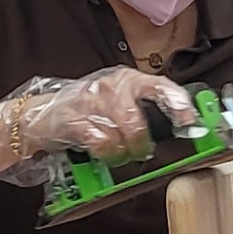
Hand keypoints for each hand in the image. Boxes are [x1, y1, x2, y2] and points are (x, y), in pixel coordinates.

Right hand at [0, 68, 196, 166]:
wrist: (41, 115)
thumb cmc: (90, 111)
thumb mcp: (121, 102)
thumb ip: (148, 110)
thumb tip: (186, 126)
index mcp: (130, 80)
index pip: (161, 87)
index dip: (179, 105)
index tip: (191, 123)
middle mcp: (112, 86)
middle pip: (137, 119)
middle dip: (140, 142)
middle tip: (140, 150)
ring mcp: (91, 101)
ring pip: (119, 134)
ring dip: (121, 150)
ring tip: (115, 151)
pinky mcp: (74, 120)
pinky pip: (100, 143)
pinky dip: (104, 153)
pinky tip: (100, 151)